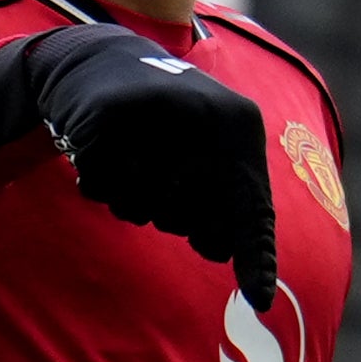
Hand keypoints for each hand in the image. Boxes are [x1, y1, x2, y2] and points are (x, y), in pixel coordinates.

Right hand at [0, 23, 277, 308]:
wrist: (102, 62)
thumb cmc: (165, 122)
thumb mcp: (209, 149)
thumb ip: (224, 198)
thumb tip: (223, 252)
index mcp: (240, 125)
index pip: (251, 206)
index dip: (255, 257)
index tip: (261, 300)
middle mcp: (204, 116)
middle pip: (189, 221)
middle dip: (172, 216)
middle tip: (162, 177)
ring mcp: (154, 116)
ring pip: (143, 209)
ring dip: (133, 200)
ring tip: (132, 159)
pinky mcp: (105, 118)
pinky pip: (103, 189)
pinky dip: (99, 184)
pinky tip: (103, 152)